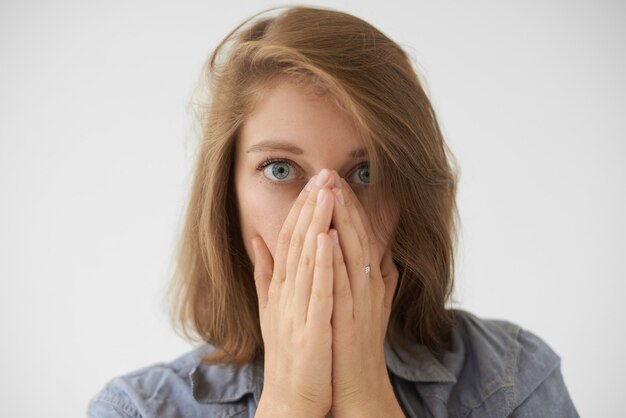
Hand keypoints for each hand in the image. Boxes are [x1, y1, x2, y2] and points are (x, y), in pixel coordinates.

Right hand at [253, 170, 336, 417]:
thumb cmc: (289, 353)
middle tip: (323, 173)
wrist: (292, 398)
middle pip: (296, 242)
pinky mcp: (311, 329)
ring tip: (325, 192)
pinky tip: (328, 237)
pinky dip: (322, 263)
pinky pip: (318, 291)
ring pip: (306, 259)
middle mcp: (284, 294)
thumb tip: (259, 241)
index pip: (287, 239)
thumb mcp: (273, 309)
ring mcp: (296, 311)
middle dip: (310, 206)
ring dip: (316, 224)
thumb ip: (265, 274)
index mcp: (280, 288)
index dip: (300, 209)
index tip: (314, 182)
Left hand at [328, 175, 402, 417]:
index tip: (336, 183)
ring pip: (352, 254)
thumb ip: (378, 277)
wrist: (358, 384)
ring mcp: (359, 301)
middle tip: (332, 174)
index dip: (350, 208)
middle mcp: (368, 285)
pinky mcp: (347, 318)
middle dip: (345, 204)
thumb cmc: (358, 343)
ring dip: (341, 222)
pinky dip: (335, 260)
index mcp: (370, 280)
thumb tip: (380, 252)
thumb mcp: (372, 305)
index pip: (360, 236)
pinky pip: (341, 284)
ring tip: (331, 193)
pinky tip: (326, 238)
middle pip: (358, 237)